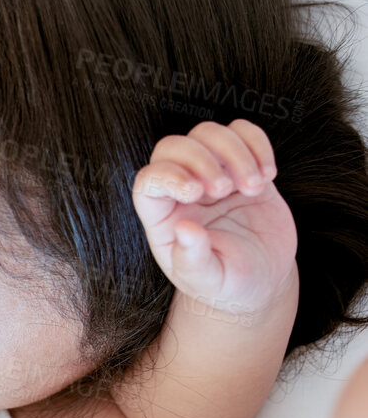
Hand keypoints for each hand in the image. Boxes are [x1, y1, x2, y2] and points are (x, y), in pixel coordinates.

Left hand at [133, 119, 296, 314]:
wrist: (263, 280)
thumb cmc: (229, 285)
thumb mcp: (210, 281)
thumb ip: (194, 260)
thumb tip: (184, 230)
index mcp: (163, 219)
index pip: (148, 181)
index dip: (166, 176)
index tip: (196, 192)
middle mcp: (182, 192)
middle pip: (173, 147)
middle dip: (200, 158)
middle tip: (225, 189)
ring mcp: (213, 174)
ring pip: (208, 133)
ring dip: (233, 151)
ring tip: (254, 185)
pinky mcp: (243, 166)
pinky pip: (242, 133)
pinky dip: (256, 143)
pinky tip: (268, 174)